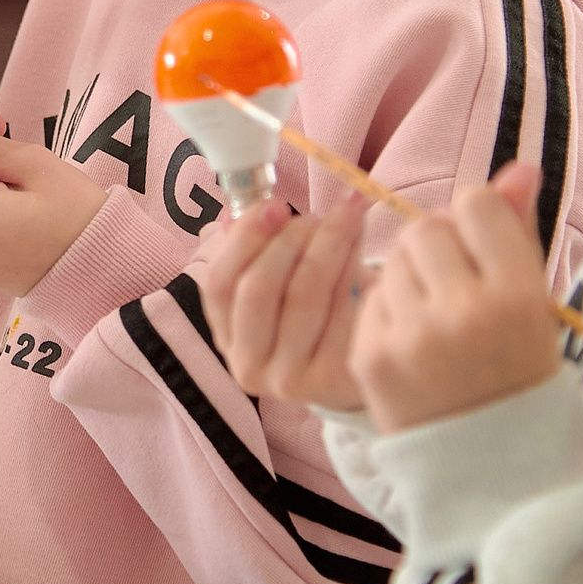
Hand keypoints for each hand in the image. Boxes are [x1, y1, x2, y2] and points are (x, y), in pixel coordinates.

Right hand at [194, 189, 370, 411]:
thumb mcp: (281, 286)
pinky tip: (364, 248)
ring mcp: (288, 379)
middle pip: (259, 288)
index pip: (218, 285)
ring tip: (347, 217)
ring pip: (303, 295)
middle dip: (289, 238)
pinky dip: (352, 269)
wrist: (360, 370)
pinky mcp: (331, 379)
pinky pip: (340, 309)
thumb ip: (259, 250)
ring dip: (327, 243)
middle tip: (319, 212)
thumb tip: (245, 211)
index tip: (275, 204)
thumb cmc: (316, 315)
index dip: (244, 238)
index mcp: (227, 339)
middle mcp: (248, 368)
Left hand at [350, 163, 561, 432]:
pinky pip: (369, 299)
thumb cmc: (519, 371)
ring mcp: (412, 337)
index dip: (477, 223)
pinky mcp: (371, 358)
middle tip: (456, 288)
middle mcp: (464, 313)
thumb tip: (520, 165)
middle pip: (424, 228)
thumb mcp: (533, 303)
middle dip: (435, 248)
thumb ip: (517, 231)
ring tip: (436, 320)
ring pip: (391, 261)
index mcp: (517, 296)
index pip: (476, 206)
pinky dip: (386, 311)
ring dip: (408, 278)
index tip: (485, 252)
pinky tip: (413, 344)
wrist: (494, 467)